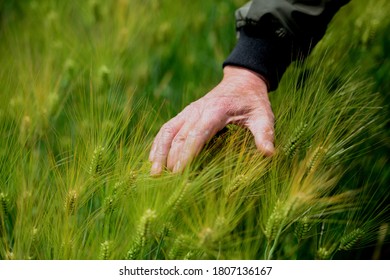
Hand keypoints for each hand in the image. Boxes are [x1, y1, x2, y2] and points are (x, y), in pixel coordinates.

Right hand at [149, 65, 274, 174]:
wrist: (241, 82)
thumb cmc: (252, 101)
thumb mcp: (263, 115)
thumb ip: (264, 133)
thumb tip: (269, 154)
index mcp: (215, 111)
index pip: (197, 134)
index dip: (186, 154)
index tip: (179, 172)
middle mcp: (197, 110)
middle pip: (179, 136)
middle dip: (171, 159)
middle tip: (167, 183)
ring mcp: (188, 112)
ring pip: (167, 131)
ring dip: (158, 151)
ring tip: (153, 173)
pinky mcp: (185, 115)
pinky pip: (167, 129)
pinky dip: (158, 144)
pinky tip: (153, 159)